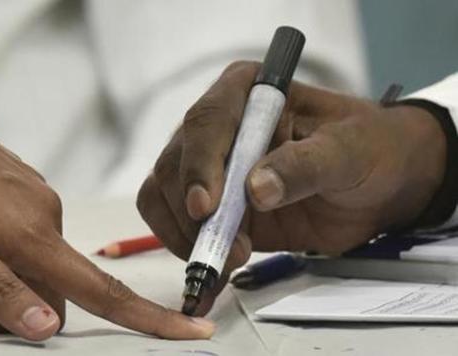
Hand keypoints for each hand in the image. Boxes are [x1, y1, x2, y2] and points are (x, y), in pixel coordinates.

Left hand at [0, 82, 213, 340]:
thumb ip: (1, 292)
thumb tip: (49, 325)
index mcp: (35, 236)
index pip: (104, 290)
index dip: (152, 317)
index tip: (192, 328)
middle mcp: (47, 216)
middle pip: (57, 287)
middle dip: (18, 310)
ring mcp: (35, 200)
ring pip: (37, 262)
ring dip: (3, 281)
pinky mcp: (20, 190)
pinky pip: (25, 236)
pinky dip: (0, 253)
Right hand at [137, 61, 445, 314]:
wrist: (378, 186)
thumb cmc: (368, 150)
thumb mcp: (348, 150)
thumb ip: (305, 164)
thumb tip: (256, 190)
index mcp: (248, 92)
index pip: (207, 121)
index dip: (200, 164)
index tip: (207, 207)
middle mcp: (219, 127)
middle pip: (175, 163)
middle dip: (194, 212)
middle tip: (232, 249)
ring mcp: (210, 168)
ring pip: (164, 195)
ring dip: (187, 234)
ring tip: (228, 261)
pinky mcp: (213, 206)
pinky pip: (177, 225)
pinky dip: (186, 250)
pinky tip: (209, 272)